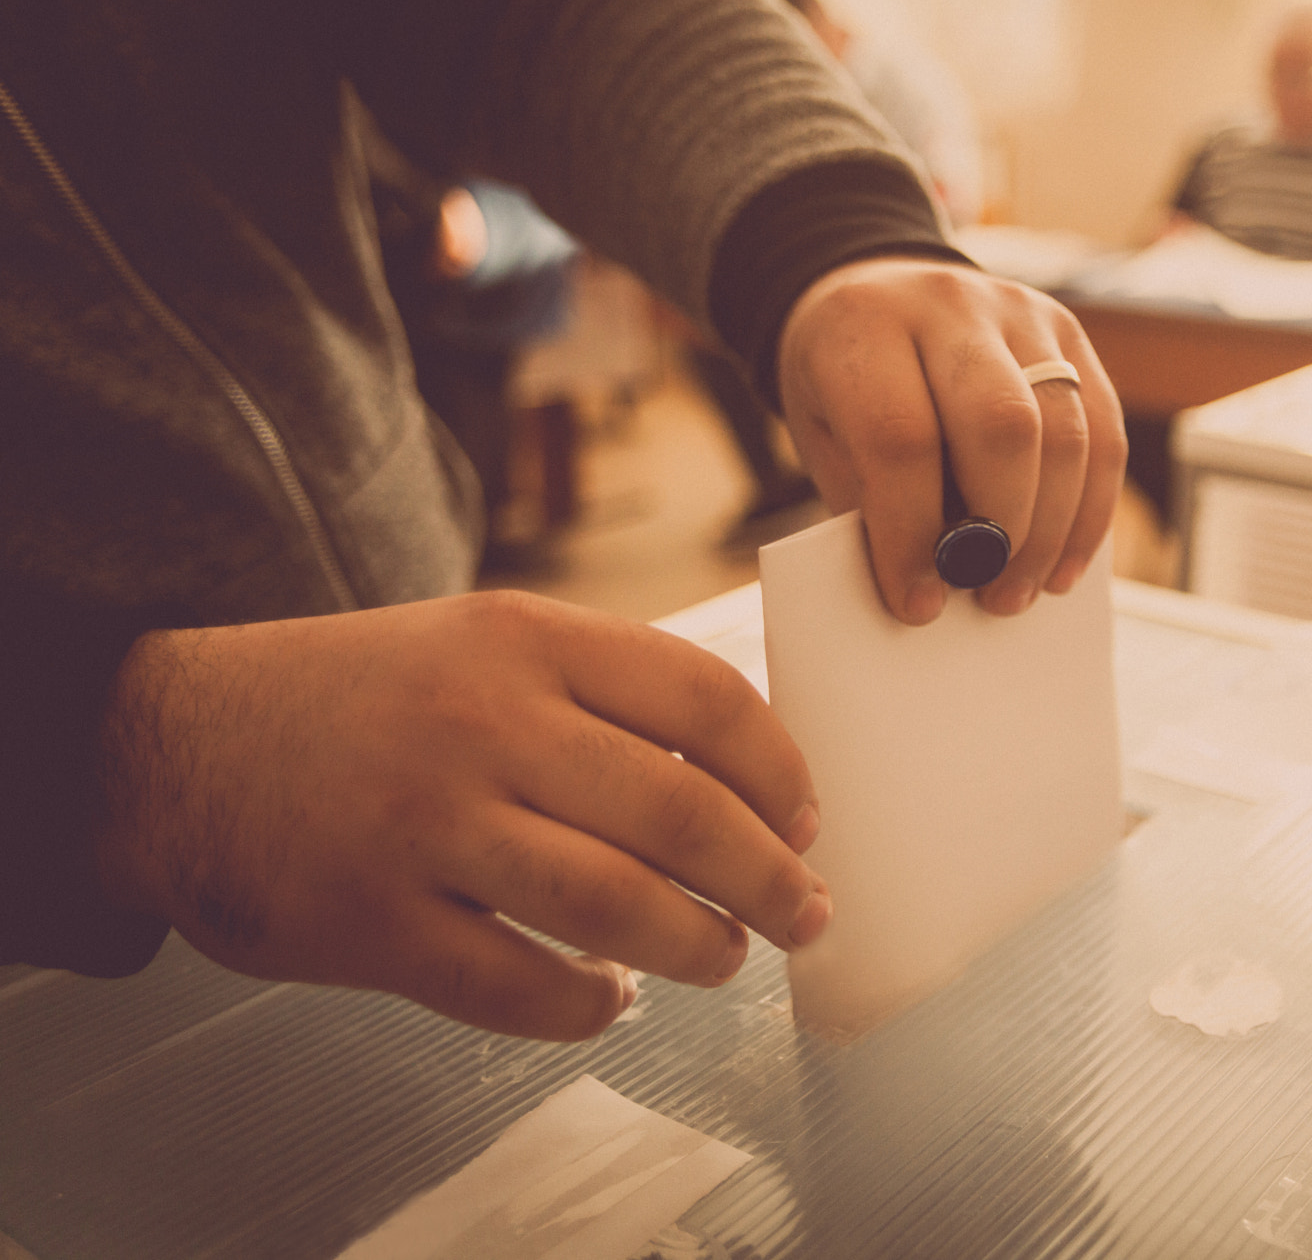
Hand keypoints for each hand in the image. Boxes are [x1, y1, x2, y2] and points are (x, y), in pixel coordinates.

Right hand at [92, 592, 828, 1040]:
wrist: (172, 742)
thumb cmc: (362, 698)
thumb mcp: (479, 643)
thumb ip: (598, 691)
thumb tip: (742, 779)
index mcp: (523, 640)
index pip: (702, 696)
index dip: (778, 769)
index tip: (806, 819)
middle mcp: (482, 723)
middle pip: (679, 811)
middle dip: (767, 877)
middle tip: (804, 913)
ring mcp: (425, 826)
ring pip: (614, 905)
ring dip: (697, 947)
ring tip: (725, 958)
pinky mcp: (372, 924)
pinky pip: (517, 988)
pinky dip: (584, 1006)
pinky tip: (607, 1000)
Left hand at [778, 258, 1126, 623]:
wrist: (873, 290)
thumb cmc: (845, 381)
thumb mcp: (825, 435)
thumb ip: (871, 502)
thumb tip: (933, 589)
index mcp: (865, 324)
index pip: (902, 436)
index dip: (913, 532)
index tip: (917, 601)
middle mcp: (948, 304)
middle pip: (1001, 424)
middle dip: (1001, 529)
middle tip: (985, 595)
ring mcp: (1019, 311)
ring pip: (1065, 430)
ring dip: (1051, 531)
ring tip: (1020, 590)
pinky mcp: (1069, 333)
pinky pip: (1103, 429)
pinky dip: (1090, 510)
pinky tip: (1063, 562)